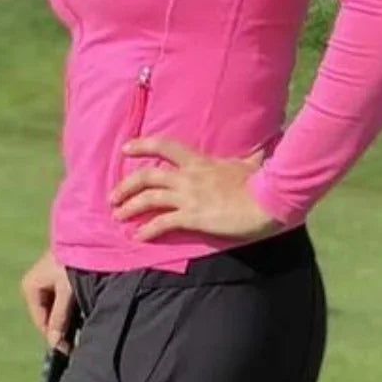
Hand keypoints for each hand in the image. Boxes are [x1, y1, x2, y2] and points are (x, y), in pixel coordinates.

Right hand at [20, 248, 75, 352]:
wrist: (87, 236)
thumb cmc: (75, 261)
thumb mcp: (68, 292)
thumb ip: (60, 318)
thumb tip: (54, 344)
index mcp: (30, 287)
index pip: (40, 322)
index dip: (54, 337)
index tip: (70, 350)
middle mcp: (33, 285)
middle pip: (48, 316)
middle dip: (62, 328)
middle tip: (80, 340)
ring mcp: (44, 282)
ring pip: (55, 309)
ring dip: (68, 318)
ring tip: (85, 324)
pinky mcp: (56, 279)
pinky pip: (61, 301)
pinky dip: (71, 308)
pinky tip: (84, 311)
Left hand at [109, 138, 284, 242]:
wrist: (269, 200)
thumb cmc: (262, 182)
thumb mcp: (250, 164)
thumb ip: (246, 157)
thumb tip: (258, 151)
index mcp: (200, 161)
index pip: (165, 147)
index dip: (143, 145)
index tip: (126, 148)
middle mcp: (189, 177)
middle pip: (147, 177)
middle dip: (126, 186)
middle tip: (113, 196)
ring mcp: (189, 197)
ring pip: (149, 199)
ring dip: (129, 207)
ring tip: (118, 216)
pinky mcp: (193, 217)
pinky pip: (162, 223)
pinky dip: (147, 230)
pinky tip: (138, 236)